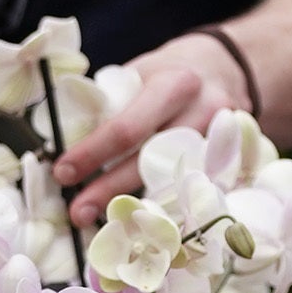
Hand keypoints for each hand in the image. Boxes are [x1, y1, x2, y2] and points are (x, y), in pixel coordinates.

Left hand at [52, 32, 252, 224]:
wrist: (224, 69)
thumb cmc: (169, 73)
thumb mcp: (139, 73)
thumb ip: (110, 104)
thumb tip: (63, 140)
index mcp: (174, 85)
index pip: (127, 127)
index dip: (92, 154)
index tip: (62, 172)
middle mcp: (203, 114)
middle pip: (150, 163)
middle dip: (108, 191)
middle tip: (77, 213)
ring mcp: (222, 143)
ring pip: (172, 184)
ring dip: (134, 206)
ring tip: (103, 223)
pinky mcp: (229, 164)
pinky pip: (189, 192)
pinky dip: (161, 208)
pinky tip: (139, 220)